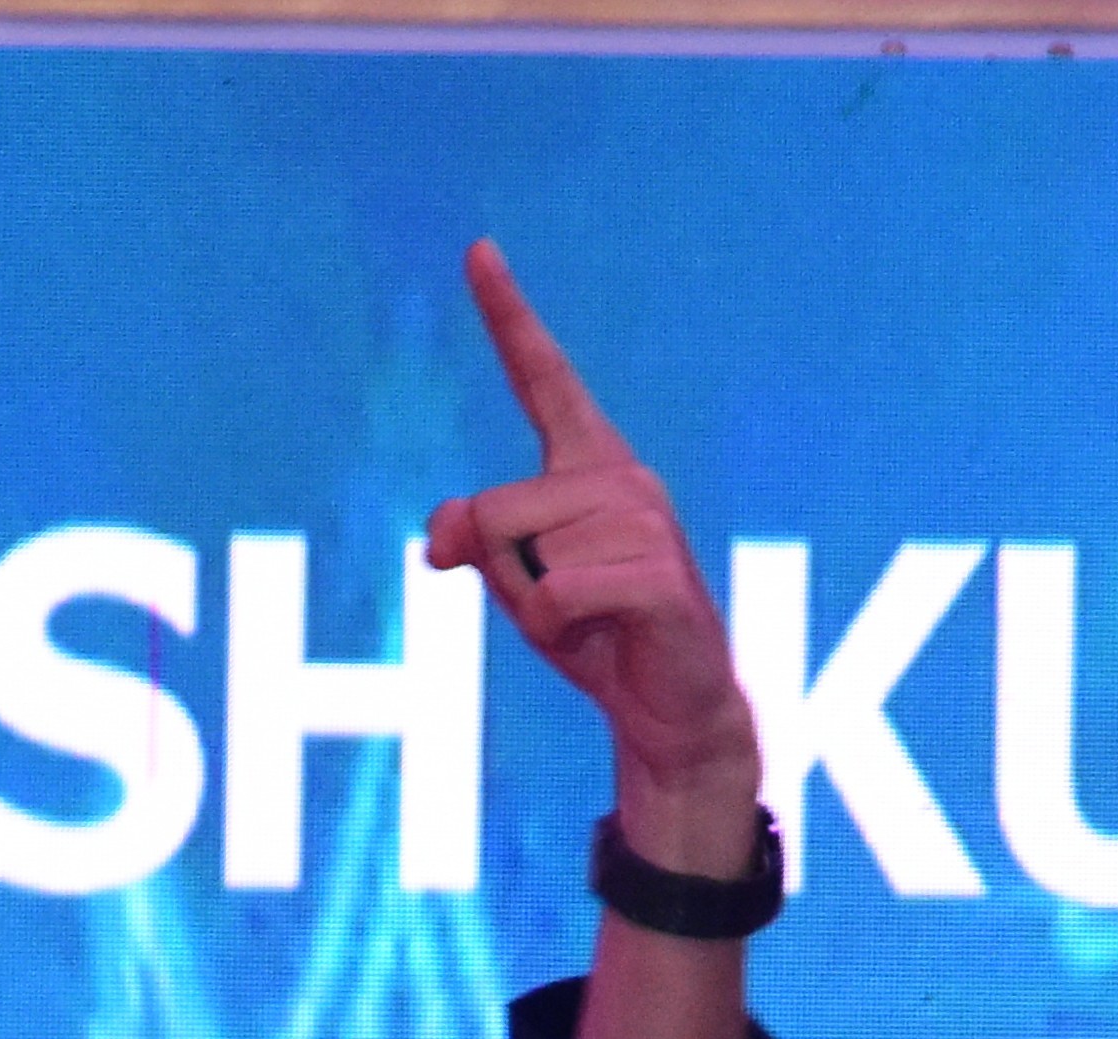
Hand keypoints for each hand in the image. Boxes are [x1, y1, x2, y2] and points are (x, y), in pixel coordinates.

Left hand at [423, 240, 759, 870]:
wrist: (670, 710)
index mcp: (587, 464)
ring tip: (593, 621)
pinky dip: (559, 632)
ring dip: (536, 610)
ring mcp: (646, 520)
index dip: (508, 314)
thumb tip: (447, 531)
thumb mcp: (513, 584)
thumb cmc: (594, 635)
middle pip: (495, 510)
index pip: (542, 377)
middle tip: (564, 604)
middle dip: (504, 576)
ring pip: (523, 557)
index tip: (477, 248)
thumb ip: (472, 539)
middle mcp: (622, 475)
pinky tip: (604, 638)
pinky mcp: (658, 574)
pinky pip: (557, 596)